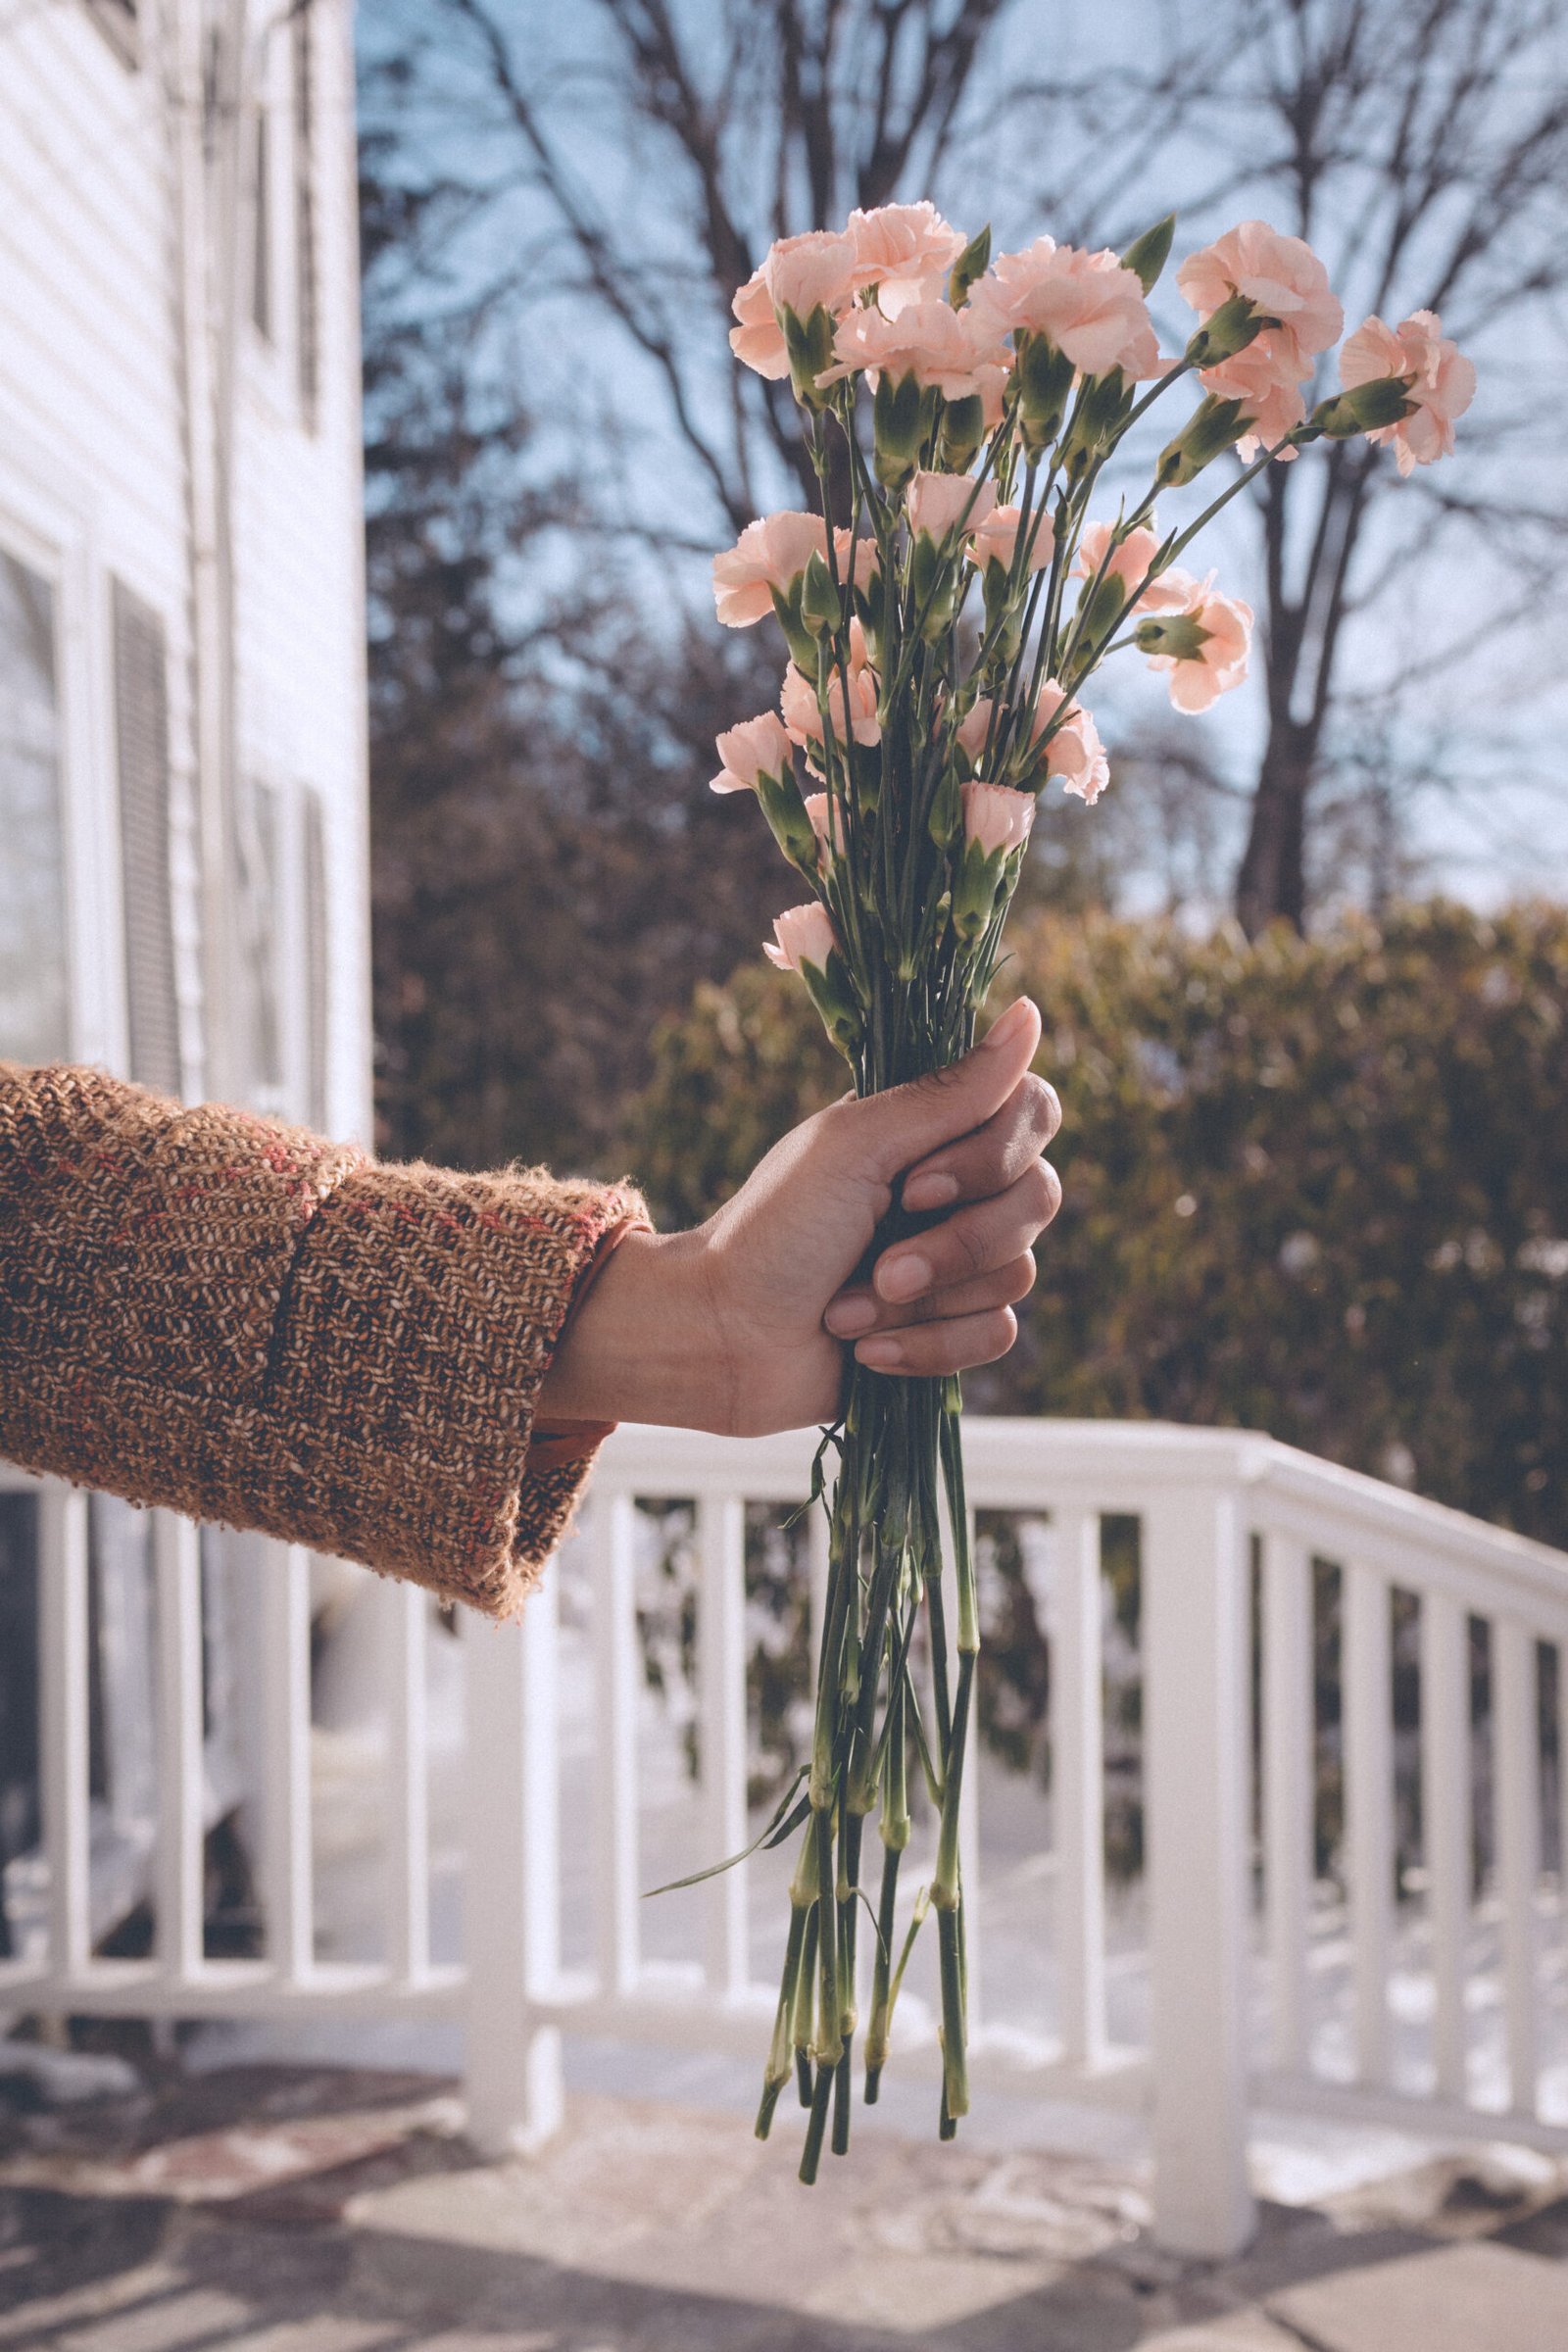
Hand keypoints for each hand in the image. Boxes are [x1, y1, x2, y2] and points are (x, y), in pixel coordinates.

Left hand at [536, 996, 1060, 1436]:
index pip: (1032, 1112)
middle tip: (880, 1265)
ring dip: (922, 1302)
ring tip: (846, 1310)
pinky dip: (926, 1345)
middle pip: (1038, 1198)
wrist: (726, 1339)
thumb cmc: (776, 1230)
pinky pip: (996, 1334)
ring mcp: (959, 1261)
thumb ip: (951, 1091)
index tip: (915, 1184)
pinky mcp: (953, 1328)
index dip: (992, 1156)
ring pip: (1016, 1273)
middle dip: (956, 1245)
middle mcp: (958, 1189)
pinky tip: (865, 1351)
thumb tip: (1030, 1012)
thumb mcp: (858, 1146)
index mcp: (931, 1130)